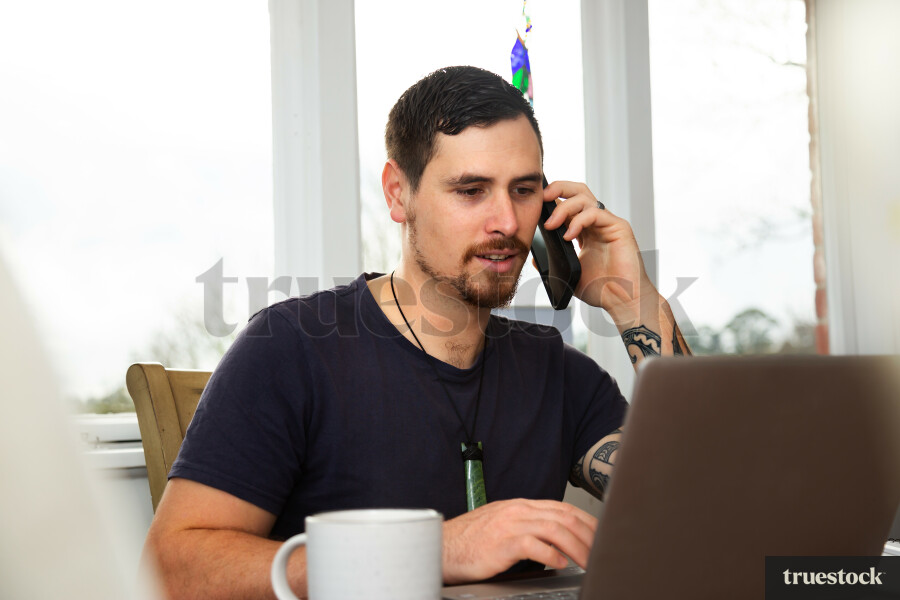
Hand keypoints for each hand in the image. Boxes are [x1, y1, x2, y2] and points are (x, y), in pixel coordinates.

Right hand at [442, 499, 597, 584]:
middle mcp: (517, 511)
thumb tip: (557, 541)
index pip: (563, 508)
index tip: (602, 535)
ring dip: (577, 547)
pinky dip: (550, 554)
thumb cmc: (472, 541)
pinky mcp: (500, 543)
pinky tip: (560, 564)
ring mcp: (509, 525)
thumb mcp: (503, 526)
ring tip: (588, 561)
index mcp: (520, 506)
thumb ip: (528, 527)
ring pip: (554, 529)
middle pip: (564, 517)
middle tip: (603, 551)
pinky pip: (532, 545)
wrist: (442, 547)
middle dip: (589, 535)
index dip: (587, 521)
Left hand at [542, 181, 656, 317]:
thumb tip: (535, 259)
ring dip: (563, 208)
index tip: (535, 205)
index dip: (552, 200)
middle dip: (558, 188)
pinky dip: (578, 220)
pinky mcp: (619, 227)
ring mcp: (608, 223)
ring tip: (551, 225)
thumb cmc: (602, 289)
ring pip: (584, 198)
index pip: (568, 204)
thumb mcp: (569, 275)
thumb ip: (554, 264)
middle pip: (578, 191)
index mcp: (585, 231)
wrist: (621, 300)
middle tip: (542, 198)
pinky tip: (569, 235)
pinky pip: (595, 213)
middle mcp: (597, 223)